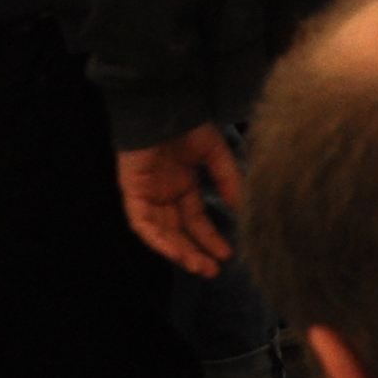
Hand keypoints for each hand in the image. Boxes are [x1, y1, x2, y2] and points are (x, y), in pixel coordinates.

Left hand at [119, 125, 246, 275]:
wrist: (164, 107)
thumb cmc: (189, 126)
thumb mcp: (216, 155)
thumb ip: (229, 181)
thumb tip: (244, 208)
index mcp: (183, 185)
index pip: (196, 220)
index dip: (210, 238)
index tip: (227, 254)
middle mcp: (165, 195)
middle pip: (178, 231)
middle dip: (195, 252)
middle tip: (213, 270)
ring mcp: (148, 195)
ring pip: (161, 232)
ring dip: (178, 251)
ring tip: (198, 266)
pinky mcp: (133, 193)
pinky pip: (143, 223)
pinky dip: (157, 238)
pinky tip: (174, 250)